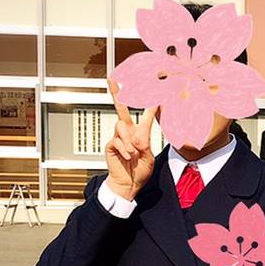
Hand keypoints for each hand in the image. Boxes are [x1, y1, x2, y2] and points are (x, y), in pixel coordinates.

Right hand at [105, 78, 156, 200]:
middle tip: (112, 80)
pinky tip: (128, 157)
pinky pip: (116, 141)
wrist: (129, 185)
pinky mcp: (110, 146)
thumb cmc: (140, 172)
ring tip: (134, 153)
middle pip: (121, 110)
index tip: (154, 90)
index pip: (145, 116)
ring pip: (121, 126)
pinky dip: (125, 149)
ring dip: (129, 140)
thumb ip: (144, 144)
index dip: (149, 104)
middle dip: (117, 94)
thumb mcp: (149, 157)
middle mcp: (128, 133)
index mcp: (139, 134)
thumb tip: (137, 138)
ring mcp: (118, 139)